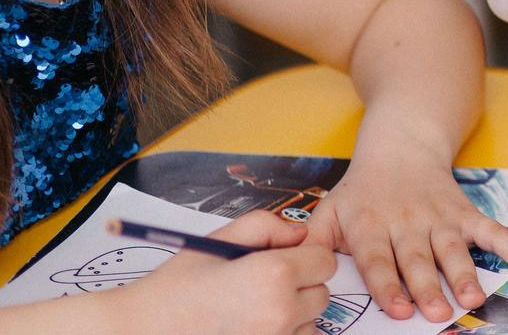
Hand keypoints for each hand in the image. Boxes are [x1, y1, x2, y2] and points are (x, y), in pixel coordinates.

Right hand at [103, 210, 334, 334]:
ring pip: (309, 325)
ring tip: (250, 312)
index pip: (325, 261)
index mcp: (274, 275)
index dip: (305, 258)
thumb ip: (266, 226)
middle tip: (260, 287)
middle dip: (300, 288)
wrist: (139, 331)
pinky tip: (249, 328)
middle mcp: (280, 313)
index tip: (281, 261)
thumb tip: (300, 234)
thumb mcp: (218, 240)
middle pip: (322, 295)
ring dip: (292, 318)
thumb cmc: (175, 287)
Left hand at [306, 144, 507, 321]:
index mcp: (370, 223)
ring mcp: (439, 215)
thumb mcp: (328, 210)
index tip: (398, 309)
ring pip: (453, 247)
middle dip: (428, 286)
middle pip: (418, 257)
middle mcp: (406, 220)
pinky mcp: (464, 211)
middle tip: (437, 313)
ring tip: (474, 297)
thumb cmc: (361, 190)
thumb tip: (295, 274)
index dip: (388, 285)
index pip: (379, 258)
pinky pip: (492, 229)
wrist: (401, 145)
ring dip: (465, 273)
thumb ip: (311, 244)